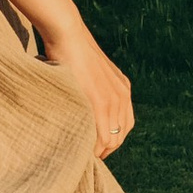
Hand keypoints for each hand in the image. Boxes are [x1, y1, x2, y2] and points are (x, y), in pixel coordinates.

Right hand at [41, 20, 133, 158]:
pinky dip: (96, 147)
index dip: (111, 140)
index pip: (124, 125)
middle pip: (121, 135)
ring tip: (84, 157)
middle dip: (106, 149)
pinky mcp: (101, 102)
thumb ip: (92, 88)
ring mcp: (114, 99)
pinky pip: (103, 134)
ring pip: (113, 139)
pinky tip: (84, 151)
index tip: (95, 148)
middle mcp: (123, 96)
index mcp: (122, 89)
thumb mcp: (90, 72)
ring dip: (100, 151)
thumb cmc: (71, 51)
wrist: (68, 35)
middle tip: (89, 157)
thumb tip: (81, 102)